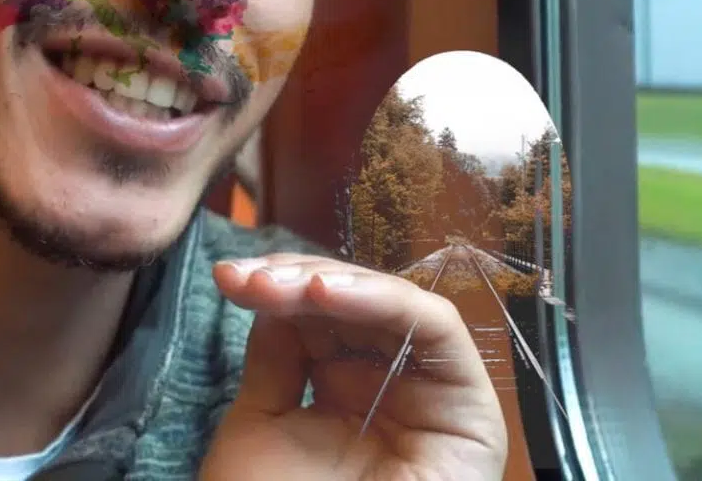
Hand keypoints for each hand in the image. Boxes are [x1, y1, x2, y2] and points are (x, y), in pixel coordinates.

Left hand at [202, 255, 506, 480]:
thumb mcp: (261, 425)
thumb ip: (276, 356)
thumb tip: (274, 290)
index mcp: (345, 395)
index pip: (325, 315)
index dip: (282, 285)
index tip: (231, 278)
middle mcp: (393, 390)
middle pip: (360, 304)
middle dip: (301, 278)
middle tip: (248, 276)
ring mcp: (433, 398)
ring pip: (399, 305)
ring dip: (336, 283)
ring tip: (281, 285)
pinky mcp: (471, 412)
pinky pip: (438, 330)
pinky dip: (383, 300)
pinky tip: (326, 294)